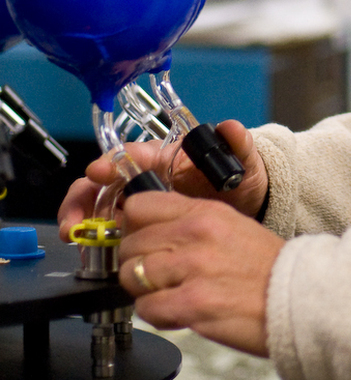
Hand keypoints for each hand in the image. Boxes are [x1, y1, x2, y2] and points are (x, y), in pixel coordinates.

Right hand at [57, 120, 269, 241]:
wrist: (246, 213)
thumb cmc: (240, 182)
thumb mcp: (244, 164)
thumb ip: (238, 145)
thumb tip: (230, 127)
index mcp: (167, 157)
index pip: (133, 154)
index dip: (112, 161)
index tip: (98, 171)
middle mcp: (146, 178)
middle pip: (103, 181)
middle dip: (83, 196)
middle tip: (74, 219)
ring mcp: (139, 202)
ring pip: (98, 205)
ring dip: (82, 218)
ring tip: (75, 236)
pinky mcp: (138, 226)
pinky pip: (108, 230)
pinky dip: (94, 239)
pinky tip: (89, 251)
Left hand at [118, 192, 283, 355]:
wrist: (298, 298)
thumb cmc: (266, 268)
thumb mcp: (231, 226)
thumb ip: (191, 223)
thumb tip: (148, 230)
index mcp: (205, 213)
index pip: (139, 206)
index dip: (133, 226)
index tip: (139, 238)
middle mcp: (196, 235)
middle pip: (130, 244)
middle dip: (136, 263)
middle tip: (155, 275)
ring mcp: (193, 269)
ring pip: (132, 276)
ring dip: (144, 290)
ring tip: (167, 295)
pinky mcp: (192, 303)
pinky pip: (146, 308)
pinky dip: (157, 314)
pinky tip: (177, 312)